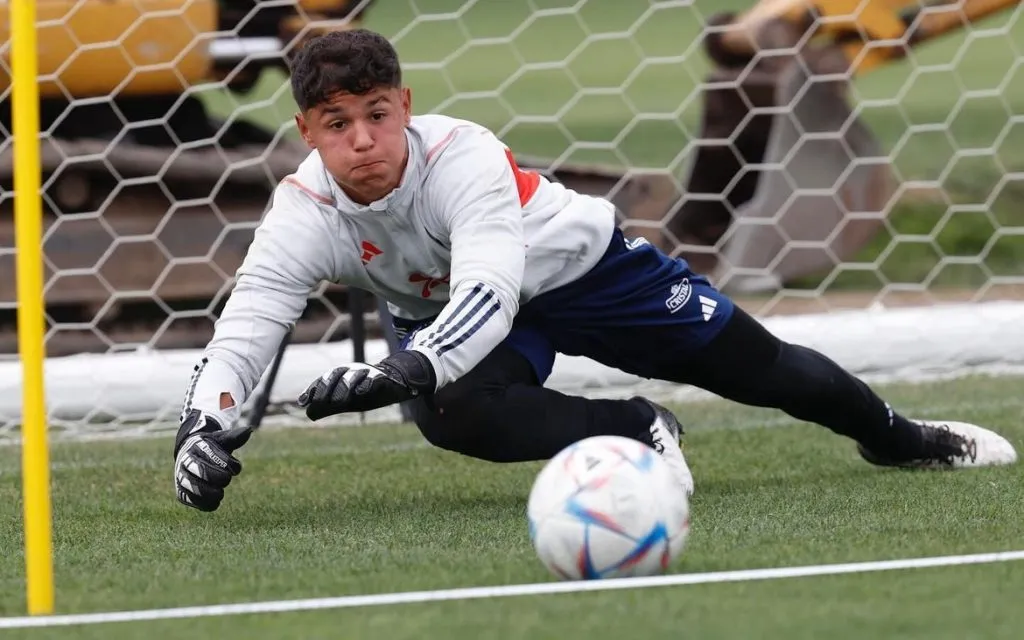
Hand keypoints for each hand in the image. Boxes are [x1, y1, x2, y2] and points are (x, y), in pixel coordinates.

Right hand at [173, 409, 251, 511]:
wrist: (189, 454)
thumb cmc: (210, 447)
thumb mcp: (221, 439)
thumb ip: (234, 437)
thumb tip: (249, 430)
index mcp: (197, 446)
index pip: (212, 454)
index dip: (228, 463)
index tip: (236, 468)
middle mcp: (186, 461)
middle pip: (202, 471)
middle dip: (218, 477)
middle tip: (227, 479)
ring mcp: (181, 477)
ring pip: (194, 487)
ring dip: (210, 493)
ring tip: (220, 494)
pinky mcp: (181, 492)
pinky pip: (191, 500)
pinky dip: (203, 504)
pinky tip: (214, 503)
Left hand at [298, 350, 435, 419]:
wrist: (396, 384)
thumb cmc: (366, 391)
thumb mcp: (345, 400)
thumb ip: (327, 406)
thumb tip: (308, 414)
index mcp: (341, 375)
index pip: (323, 380)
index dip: (312, 389)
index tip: (303, 402)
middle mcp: (352, 371)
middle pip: (335, 375)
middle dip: (325, 388)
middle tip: (319, 403)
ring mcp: (367, 374)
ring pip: (352, 376)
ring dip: (343, 387)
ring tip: (337, 402)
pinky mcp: (383, 379)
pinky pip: (374, 379)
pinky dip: (366, 384)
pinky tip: (360, 393)